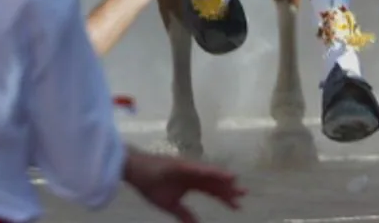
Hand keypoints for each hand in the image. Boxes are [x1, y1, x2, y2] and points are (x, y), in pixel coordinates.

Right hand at [123, 148, 244, 222]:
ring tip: (235, 181)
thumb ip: (183, 213)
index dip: (224, 198)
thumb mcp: (169, 205)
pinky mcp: (178, 164)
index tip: (238, 207)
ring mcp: (186, 167)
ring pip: (208, 173)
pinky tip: (216, 174)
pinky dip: (207, 171)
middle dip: (228, 189)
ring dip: (221, 177)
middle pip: (214, 182)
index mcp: (191, 183)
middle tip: (244, 195)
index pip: (212, 191)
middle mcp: (192, 174)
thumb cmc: (150, 185)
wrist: (133, 172)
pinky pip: (195, 169)